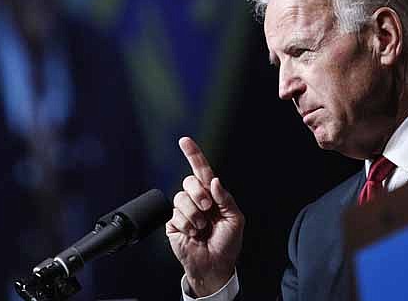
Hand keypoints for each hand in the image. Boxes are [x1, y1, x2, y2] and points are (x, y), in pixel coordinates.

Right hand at [166, 137, 244, 296]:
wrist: (215, 266)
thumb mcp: (235, 219)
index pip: (201, 171)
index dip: (193, 154)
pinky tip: (193, 234)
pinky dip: (187, 226)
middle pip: (189, 181)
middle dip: (199, 195)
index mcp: (212, 195)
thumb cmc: (227, 243)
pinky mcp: (173, 224)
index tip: (185, 141)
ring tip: (202, 227)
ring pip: (181, 198)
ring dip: (194, 215)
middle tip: (208, 210)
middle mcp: (197, 200)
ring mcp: (184, 211)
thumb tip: (214, 181)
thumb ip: (225, 198)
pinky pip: (175, 216)